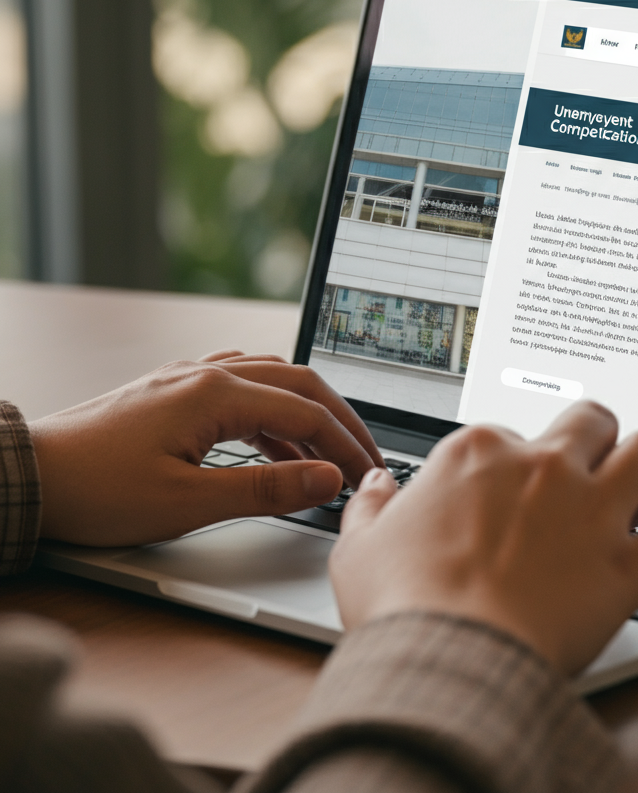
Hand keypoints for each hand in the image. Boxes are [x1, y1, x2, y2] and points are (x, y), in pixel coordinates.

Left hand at [30, 351, 382, 545]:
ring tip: (326, 454)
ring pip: (272, 381)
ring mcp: (188, 378)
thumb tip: (326, 477)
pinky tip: (275, 439)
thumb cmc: (97, 490)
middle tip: (364, 457)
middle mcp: (207, 374)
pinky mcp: (173, 392)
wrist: (27, 475)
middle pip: (299, 384)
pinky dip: (272, 413)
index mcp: (216, 394)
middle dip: (339, 421)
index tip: (367, 477)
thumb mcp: (188, 500)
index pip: (306, 414)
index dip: (344, 446)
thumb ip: (266, 487)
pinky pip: (242, 387)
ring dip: (307, 414)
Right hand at [331, 400, 637, 676]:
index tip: (510, 490)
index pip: (514, 433)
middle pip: (593, 419)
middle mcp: (544, 467)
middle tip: (587, 469)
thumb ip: (370, 507)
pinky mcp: (626, 563)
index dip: (515, 463)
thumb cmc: (403, 605)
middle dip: (594, 438)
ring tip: (637, 488)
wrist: (449, 659)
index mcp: (480, 453)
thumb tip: (373, 486)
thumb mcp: (360, 547)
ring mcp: (591, 510)